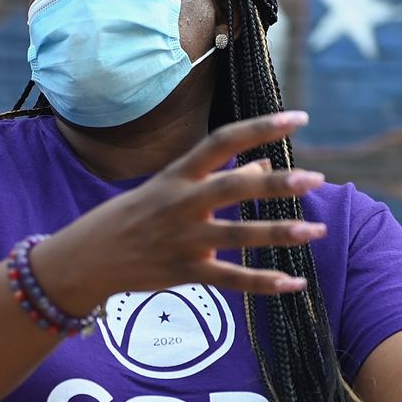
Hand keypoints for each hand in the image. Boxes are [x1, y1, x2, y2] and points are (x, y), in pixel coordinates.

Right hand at [41, 111, 328, 305]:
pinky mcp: (184, 273)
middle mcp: (181, 203)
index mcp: (177, 175)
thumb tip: (265, 166)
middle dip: (277, 184)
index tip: (298, 118)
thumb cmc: (131, 216)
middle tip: (316, 178)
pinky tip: (294, 283)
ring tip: (316, 230)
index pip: (222, 141)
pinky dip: (264, 283)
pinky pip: (231, 280)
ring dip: (279, 233)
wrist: (86, 259)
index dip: (260, 128)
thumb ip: (215, 177)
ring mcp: (182, 240)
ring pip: (238, 236)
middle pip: (234, 188)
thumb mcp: (167, 187)